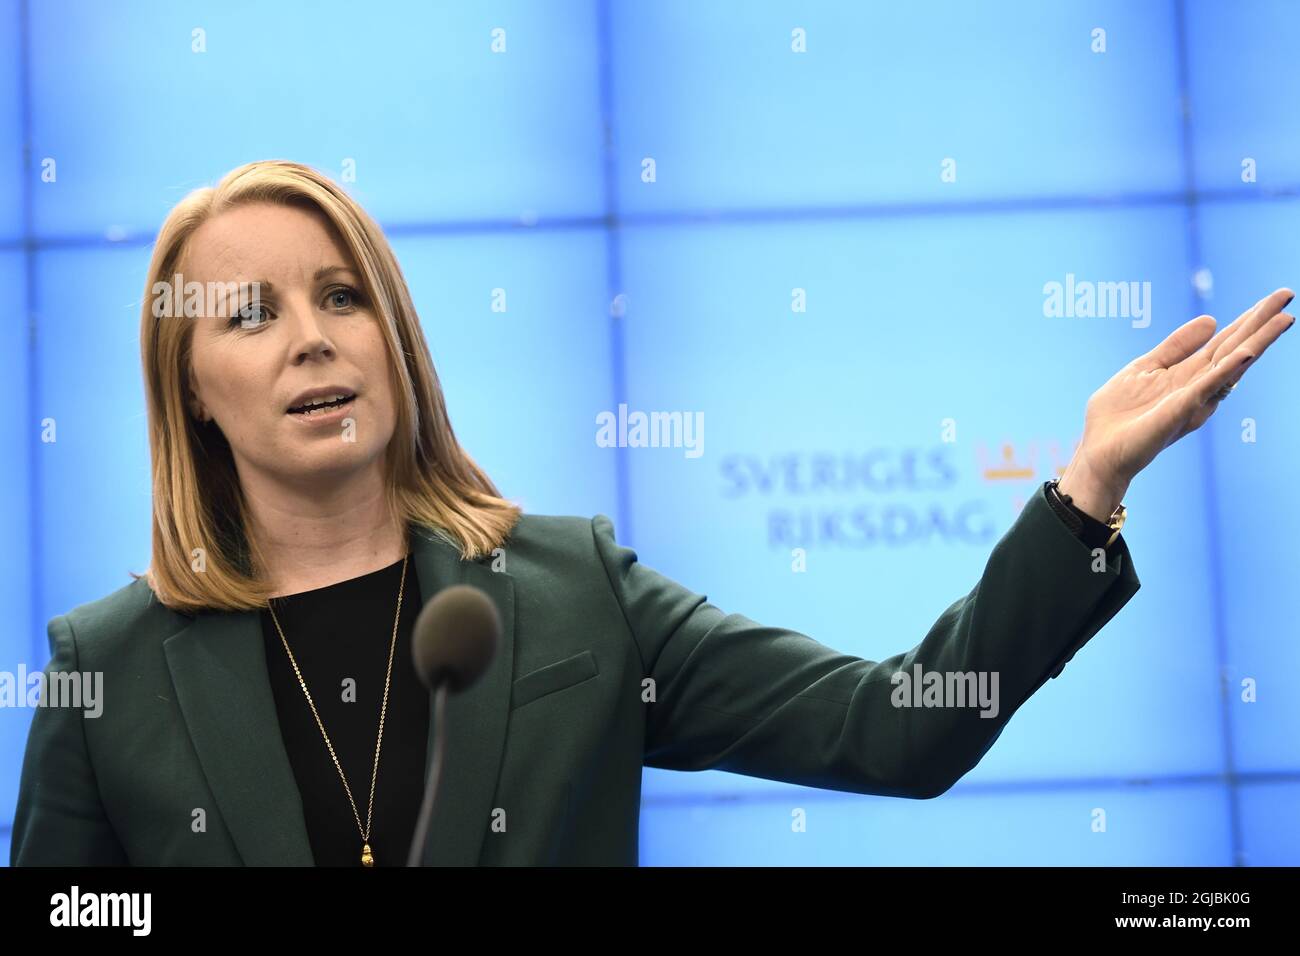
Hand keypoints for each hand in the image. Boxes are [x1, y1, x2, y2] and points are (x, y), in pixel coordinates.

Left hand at [1058, 287, 1295, 520]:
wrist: (1099, 452)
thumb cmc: (1117, 416)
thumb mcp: (1145, 368)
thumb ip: (1176, 346)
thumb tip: (1211, 319)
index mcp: (1189, 376)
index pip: (1224, 344)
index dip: (1247, 321)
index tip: (1274, 298)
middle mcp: (1198, 388)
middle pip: (1235, 349)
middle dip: (1261, 323)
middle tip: (1287, 295)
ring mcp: (1192, 400)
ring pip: (1231, 365)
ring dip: (1257, 341)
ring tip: (1283, 318)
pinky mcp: (1179, 412)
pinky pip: (1207, 387)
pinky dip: (1228, 369)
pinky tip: (1248, 352)